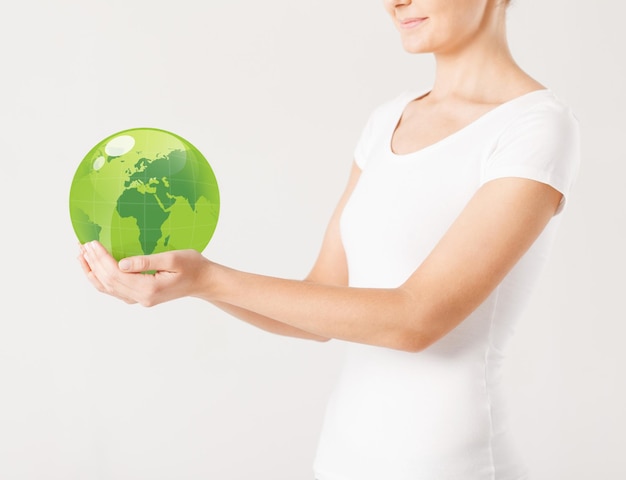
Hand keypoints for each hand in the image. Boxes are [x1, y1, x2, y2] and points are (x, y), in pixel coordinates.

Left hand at [78, 241, 209, 306]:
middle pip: (109, 282)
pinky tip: (95, 269)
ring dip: (93, 272)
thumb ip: (146, 261)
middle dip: (93, 263)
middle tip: (82, 244)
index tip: (91, 243)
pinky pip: (116, 291)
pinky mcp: (142, 296)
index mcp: (149, 288)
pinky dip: (102, 280)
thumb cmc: (193, 266)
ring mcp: (141, 299)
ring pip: (109, 289)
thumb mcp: (173, 259)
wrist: (204, 281)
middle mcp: (142, 298)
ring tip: (81, 256)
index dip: (101, 258)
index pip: (117, 274)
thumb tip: (121, 263)